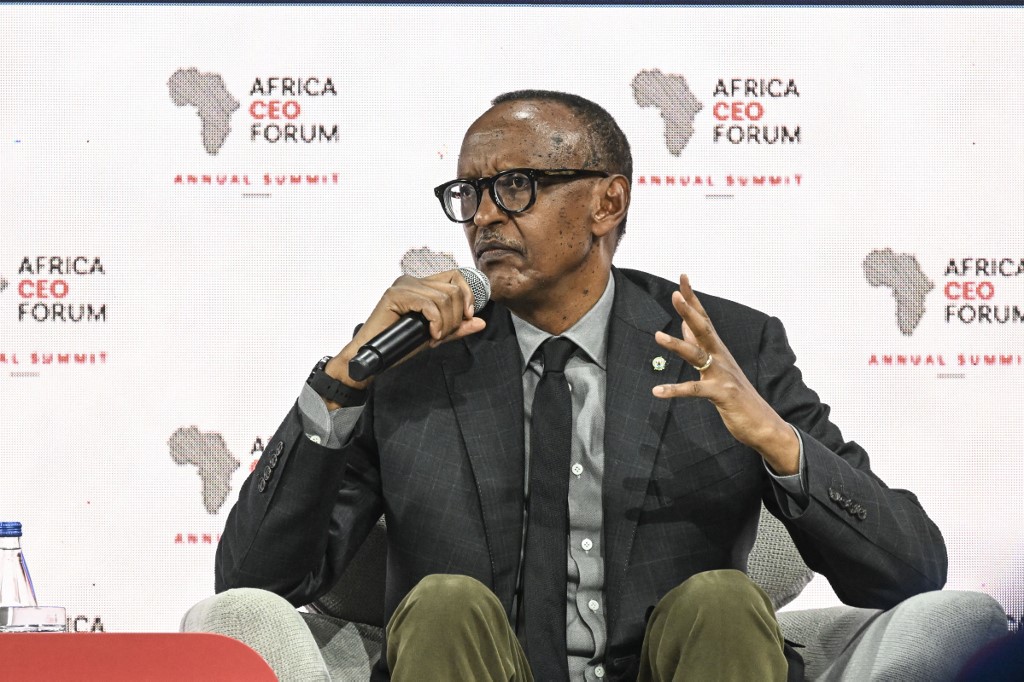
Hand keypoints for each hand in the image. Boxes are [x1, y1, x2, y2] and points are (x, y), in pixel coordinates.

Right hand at [323, 269, 486, 401]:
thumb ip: (457, 327)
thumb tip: (480, 322)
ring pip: (443, 298)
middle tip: (443, 335)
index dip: (468, 295)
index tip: (469, 316)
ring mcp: (403, 286)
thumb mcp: (436, 334)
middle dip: (455, 317)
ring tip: (434, 337)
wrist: (376, 357)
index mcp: (422, 285)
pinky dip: (436, 323)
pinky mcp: (394, 295)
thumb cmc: (401, 344)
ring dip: (445, 324)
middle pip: (453, 289)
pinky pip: (429, 305)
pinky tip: (431, 335)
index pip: (455, 276)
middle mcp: (413, 280)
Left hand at [652, 275, 798, 474]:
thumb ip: (700, 344)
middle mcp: (721, 357)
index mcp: (718, 350)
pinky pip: (694, 390)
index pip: (703, 318)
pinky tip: (657, 391)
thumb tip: (685, 324)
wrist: (762, 423)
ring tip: (657, 336)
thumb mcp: (716, 367)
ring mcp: (722, 375)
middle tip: (675, 294)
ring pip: (697, 355)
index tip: (682, 277)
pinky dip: (675, 390)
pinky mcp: (721, 394)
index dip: (692, 298)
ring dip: (677, 344)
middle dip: (689, 311)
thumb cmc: (736, 395)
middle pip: (703, 329)